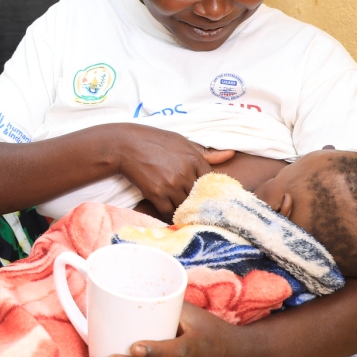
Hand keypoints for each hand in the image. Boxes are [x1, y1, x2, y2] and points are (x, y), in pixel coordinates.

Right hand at [107, 123, 233, 216]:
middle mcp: (184, 173)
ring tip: (187, 215)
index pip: (211, 182)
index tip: (209, 197)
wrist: (125, 145)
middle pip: (200, 197)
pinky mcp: (156, 194)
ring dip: (186, 212)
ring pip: (185, 207)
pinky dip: (171, 215)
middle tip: (201, 211)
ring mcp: (170, 185)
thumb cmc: (154, 141)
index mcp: (194, 159)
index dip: (210, 191)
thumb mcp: (183, 142)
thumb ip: (207, 153)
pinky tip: (172, 215)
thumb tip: (231, 154)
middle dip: (199, 204)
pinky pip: (168, 212)